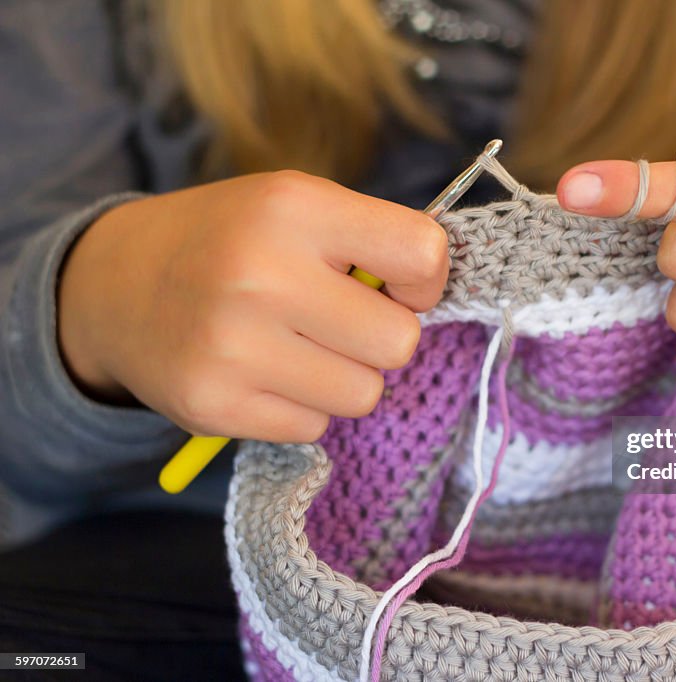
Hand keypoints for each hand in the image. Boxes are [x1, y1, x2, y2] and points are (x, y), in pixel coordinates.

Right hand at [59, 171, 447, 440]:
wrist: (116, 285)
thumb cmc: (232, 241)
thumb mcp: (295, 206)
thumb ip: (371, 240)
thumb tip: (437, 296)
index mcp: (293, 207)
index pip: (422, 255)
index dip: (425, 280)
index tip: (395, 284)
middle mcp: (260, 274)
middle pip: (399, 343)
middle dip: (382, 337)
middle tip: (340, 321)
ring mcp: (232, 346)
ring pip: (363, 394)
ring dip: (344, 377)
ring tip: (297, 346)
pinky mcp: (213, 406)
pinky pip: (314, 427)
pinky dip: (300, 406)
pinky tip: (262, 373)